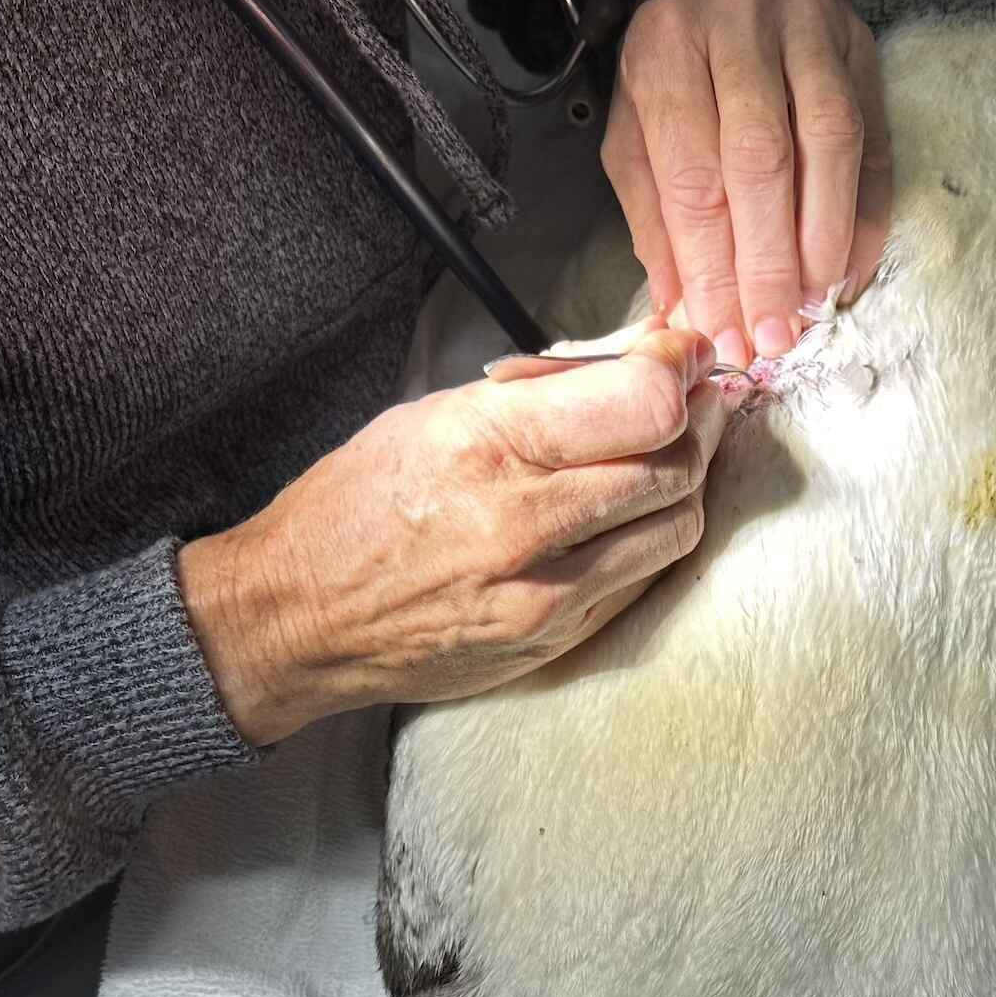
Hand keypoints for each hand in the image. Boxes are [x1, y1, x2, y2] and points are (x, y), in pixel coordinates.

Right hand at [178, 328, 729, 744]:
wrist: (299, 618)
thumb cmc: (359, 504)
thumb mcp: (437, 413)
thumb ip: (545, 390)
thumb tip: (642, 361)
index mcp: (486, 446)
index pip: (642, 404)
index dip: (681, 369)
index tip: (686, 353)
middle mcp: (522, 525)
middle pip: (673, 464)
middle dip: (697, 419)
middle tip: (694, 396)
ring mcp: (544, 596)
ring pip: (676, 527)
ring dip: (686, 480)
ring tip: (669, 451)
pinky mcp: (554, 642)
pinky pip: (643, 579)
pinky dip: (653, 535)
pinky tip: (634, 509)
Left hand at [603, 0, 891, 367]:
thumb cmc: (673, 52)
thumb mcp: (632, 117)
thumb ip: (649, 207)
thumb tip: (676, 301)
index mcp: (666, 48)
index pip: (692, 172)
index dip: (710, 261)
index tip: (721, 329)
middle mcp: (739, 27)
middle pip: (761, 159)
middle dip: (768, 260)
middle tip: (771, 334)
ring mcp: (809, 26)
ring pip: (828, 141)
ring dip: (824, 237)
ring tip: (813, 305)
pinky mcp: (861, 39)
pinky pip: (875, 132)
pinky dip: (868, 209)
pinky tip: (853, 265)